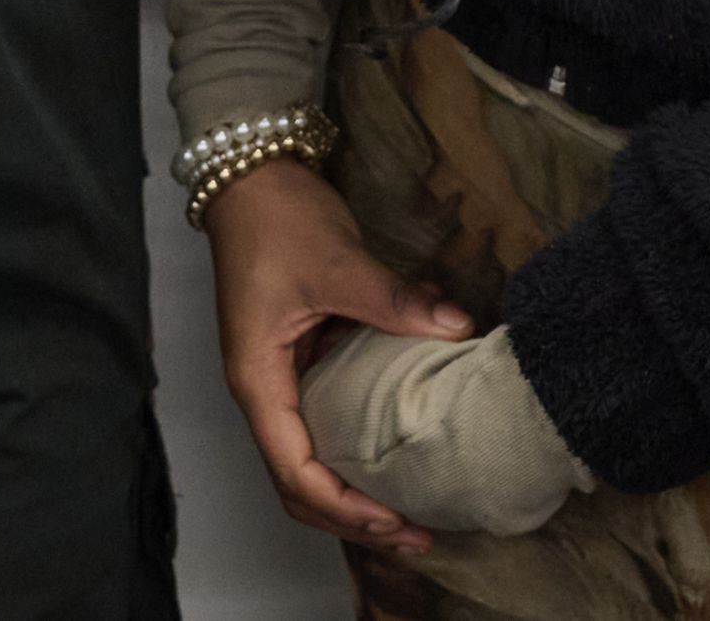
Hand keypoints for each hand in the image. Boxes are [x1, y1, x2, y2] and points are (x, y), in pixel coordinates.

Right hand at [203, 159, 472, 553]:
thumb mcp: (337, 261)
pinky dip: (358, 445)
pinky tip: (401, 448)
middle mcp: (265, 390)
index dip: (343, 507)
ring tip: (411, 507)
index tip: (394, 520)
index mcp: (259, 380)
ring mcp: (282, 376)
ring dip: (355, 488)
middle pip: (298, 482)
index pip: (295, 471)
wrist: (253, 176)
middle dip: (351, 516)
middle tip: (414, 532)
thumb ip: (393, 302)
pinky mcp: (301, 357)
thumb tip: (455, 328)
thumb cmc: (276, 219)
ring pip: (312, 456)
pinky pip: (327, 419)